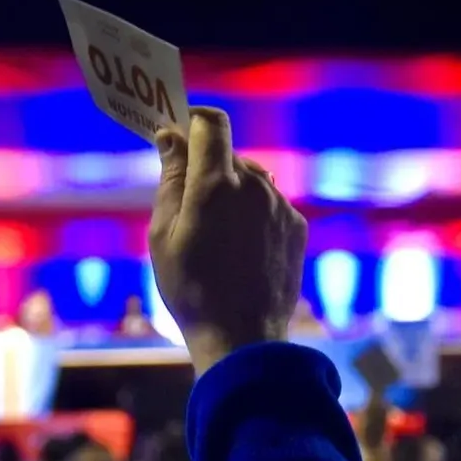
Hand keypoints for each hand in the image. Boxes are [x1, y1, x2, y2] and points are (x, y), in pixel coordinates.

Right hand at [150, 108, 307, 374]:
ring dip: (233, 193)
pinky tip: (241, 250)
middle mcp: (256, 186)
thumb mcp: (164, 234)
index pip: (210, 123)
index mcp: (218, 183)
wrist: (243, 337)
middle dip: (208, 168)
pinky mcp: (297, 227)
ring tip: (216, 237)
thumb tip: (171, 136)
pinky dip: (254, 215)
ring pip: (252, 180)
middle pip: (230, 155)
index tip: (179, 136)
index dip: (192, 122)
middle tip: (189, 205)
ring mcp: (281, 206)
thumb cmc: (192, 289)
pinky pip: (270, 205)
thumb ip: (171, 178)